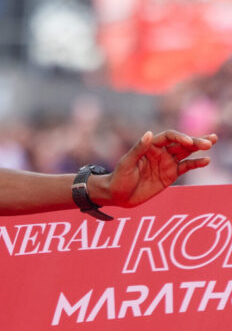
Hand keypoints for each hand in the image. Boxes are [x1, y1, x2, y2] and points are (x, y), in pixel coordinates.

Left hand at [100, 130, 217, 207]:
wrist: (118, 196)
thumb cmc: (119, 178)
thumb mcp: (127, 163)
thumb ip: (138, 149)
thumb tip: (149, 134)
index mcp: (150, 146)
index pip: (168, 137)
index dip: (179, 137)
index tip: (188, 142)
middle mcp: (161, 152)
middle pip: (181, 143)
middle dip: (195, 141)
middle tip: (209, 141)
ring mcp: (167, 163)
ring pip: (186, 153)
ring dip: (199, 148)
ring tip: (211, 143)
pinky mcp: (171, 174)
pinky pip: (185, 167)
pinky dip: (196, 163)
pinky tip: (206, 161)